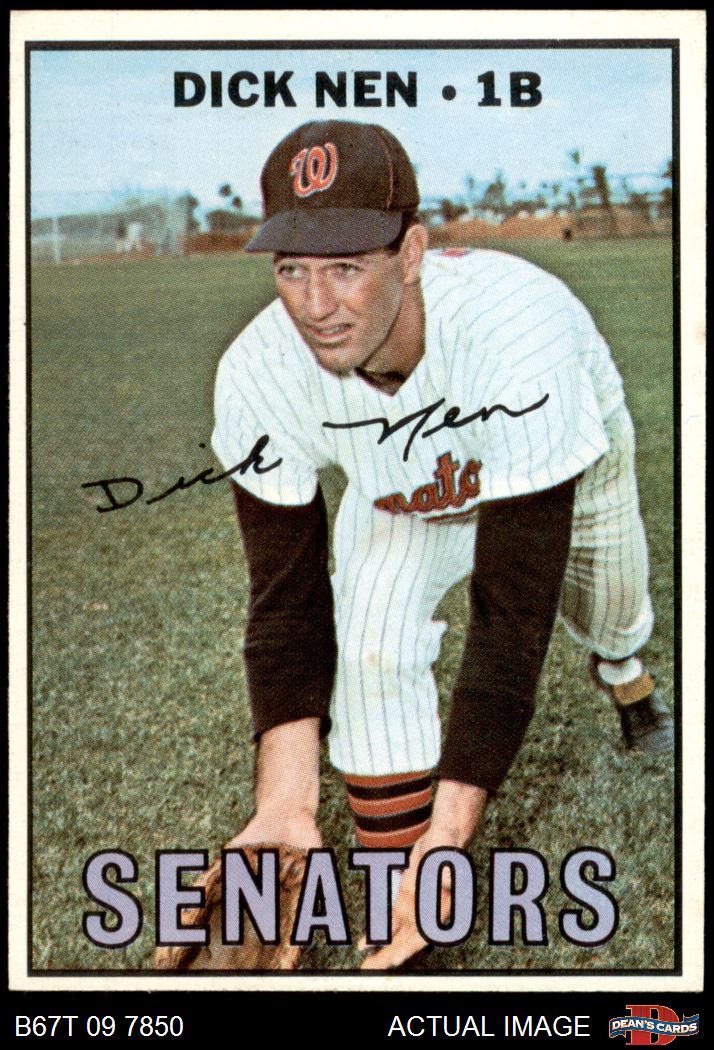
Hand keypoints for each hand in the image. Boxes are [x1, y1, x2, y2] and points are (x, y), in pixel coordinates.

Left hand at [359, 779, 486, 969]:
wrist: (444, 832)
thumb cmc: (448, 843)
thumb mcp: (447, 854)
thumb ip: (446, 871)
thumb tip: (445, 882)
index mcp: (441, 908)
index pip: (424, 933)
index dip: (407, 948)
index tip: (392, 961)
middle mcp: (429, 913)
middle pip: (406, 940)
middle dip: (387, 956)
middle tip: (368, 969)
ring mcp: (417, 907)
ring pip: (396, 935)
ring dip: (380, 949)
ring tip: (364, 962)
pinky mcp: (406, 898)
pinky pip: (390, 920)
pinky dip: (378, 931)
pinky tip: (365, 942)